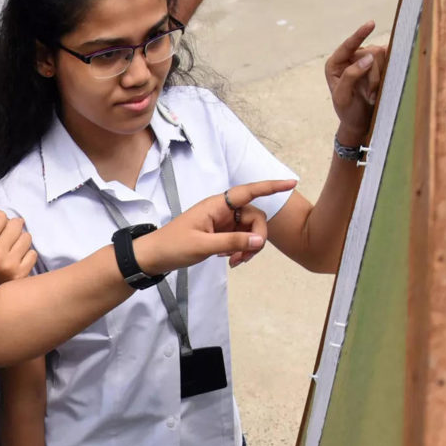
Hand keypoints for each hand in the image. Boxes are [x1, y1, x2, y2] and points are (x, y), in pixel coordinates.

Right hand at [0, 211, 37, 286]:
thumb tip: (6, 217)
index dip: (1, 220)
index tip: (0, 226)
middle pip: (16, 224)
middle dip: (14, 227)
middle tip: (11, 235)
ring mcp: (11, 264)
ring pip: (27, 237)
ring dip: (22, 240)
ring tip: (16, 248)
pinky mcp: (23, 273)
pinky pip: (33, 253)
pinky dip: (28, 255)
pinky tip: (20, 260)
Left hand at [133, 179, 297, 274]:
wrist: (155, 256)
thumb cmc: (173, 246)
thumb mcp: (203, 245)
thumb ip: (232, 242)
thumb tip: (259, 240)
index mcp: (216, 205)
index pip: (248, 191)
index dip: (270, 186)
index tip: (291, 183)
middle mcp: (222, 210)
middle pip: (254, 217)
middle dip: (256, 237)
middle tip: (244, 257)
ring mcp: (222, 222)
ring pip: (250, 230)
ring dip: (248, 246)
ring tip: (235, 262)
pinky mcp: (220, 233)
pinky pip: (241, 238)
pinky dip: (241, 249)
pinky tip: (230, 260)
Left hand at [325, 21, 387, 144]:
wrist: (359, 121)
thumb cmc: (347, 110)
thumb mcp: (343, 95)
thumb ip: (351, 75)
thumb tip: (367, 56)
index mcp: (335, 63)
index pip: (348, 46)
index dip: (360, 35)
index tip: (371, 24)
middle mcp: (350, 58)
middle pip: (371, 52)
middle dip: (373, 74)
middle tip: (369, 94)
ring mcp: (365, 61)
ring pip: (383, 57)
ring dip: (380, 77)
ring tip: (372, 94)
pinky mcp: (379, 66)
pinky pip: (390, 62)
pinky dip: (388, 76)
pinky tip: (380, 89)